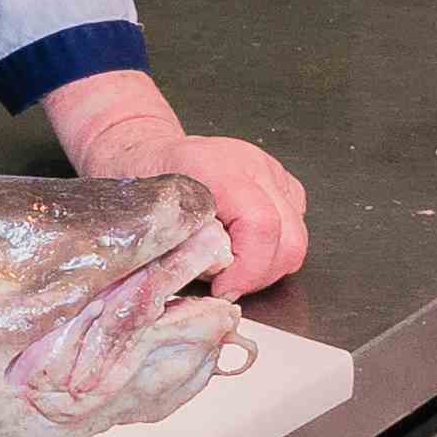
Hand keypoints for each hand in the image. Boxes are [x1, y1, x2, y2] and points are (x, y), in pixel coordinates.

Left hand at [46, 77, 309, 292]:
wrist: (142, 148)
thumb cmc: (140, 180)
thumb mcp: (149, 216)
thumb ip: (181, 248)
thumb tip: (211, 284)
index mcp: (216, 166)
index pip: (261, 225)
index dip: (249, 269)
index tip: (223, 288)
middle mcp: (251, 164)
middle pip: (290, 236)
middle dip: (261, 274)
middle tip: (228, 286)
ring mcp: (270, 169)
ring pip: (296, 234)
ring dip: (269, 263)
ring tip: (233, 269)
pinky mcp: (280, 180)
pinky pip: (295, 223)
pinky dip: (275, 246)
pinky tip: (244, 248)